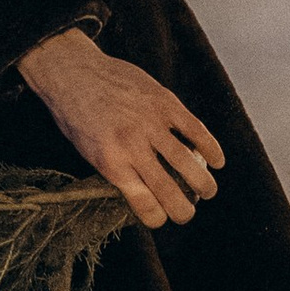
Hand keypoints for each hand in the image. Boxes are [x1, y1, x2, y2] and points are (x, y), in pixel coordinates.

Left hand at [17, 27, 224, 230]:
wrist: (72, 72)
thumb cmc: (74, 115)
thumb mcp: (86, 152)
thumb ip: (116, 171)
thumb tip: (143, 192)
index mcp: (111, 162)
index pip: (144, 204)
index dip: (157, 218)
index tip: (161, 219)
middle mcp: (132, 145)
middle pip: (169, 190)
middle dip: (183, 210)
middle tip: (188, 213)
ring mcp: (151, 122)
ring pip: (187, 162)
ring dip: (203, 183)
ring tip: (208, 192)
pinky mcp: (164, 102)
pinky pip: (195, 129)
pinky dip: (210, 147)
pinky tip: (217, 160)